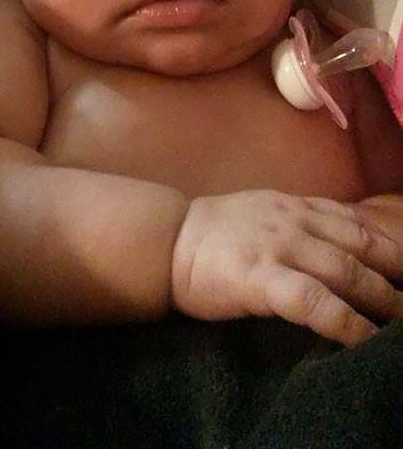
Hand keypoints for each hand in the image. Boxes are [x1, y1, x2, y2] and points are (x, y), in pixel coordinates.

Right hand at [171, 189, 402, 346]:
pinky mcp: (261, 278)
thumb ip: (297, 222)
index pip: (355, 221)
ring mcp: (279, 247)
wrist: (166, 240)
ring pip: (346, 270)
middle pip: (361, 246)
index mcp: (295, 205)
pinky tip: (364, 339)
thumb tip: (336, 245)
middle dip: (397, 272)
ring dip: (383, 298)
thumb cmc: (211, 233)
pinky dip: (346, 322)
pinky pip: (314, 302)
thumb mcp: (261, 212)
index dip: (390, 244)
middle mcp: (294, 220)